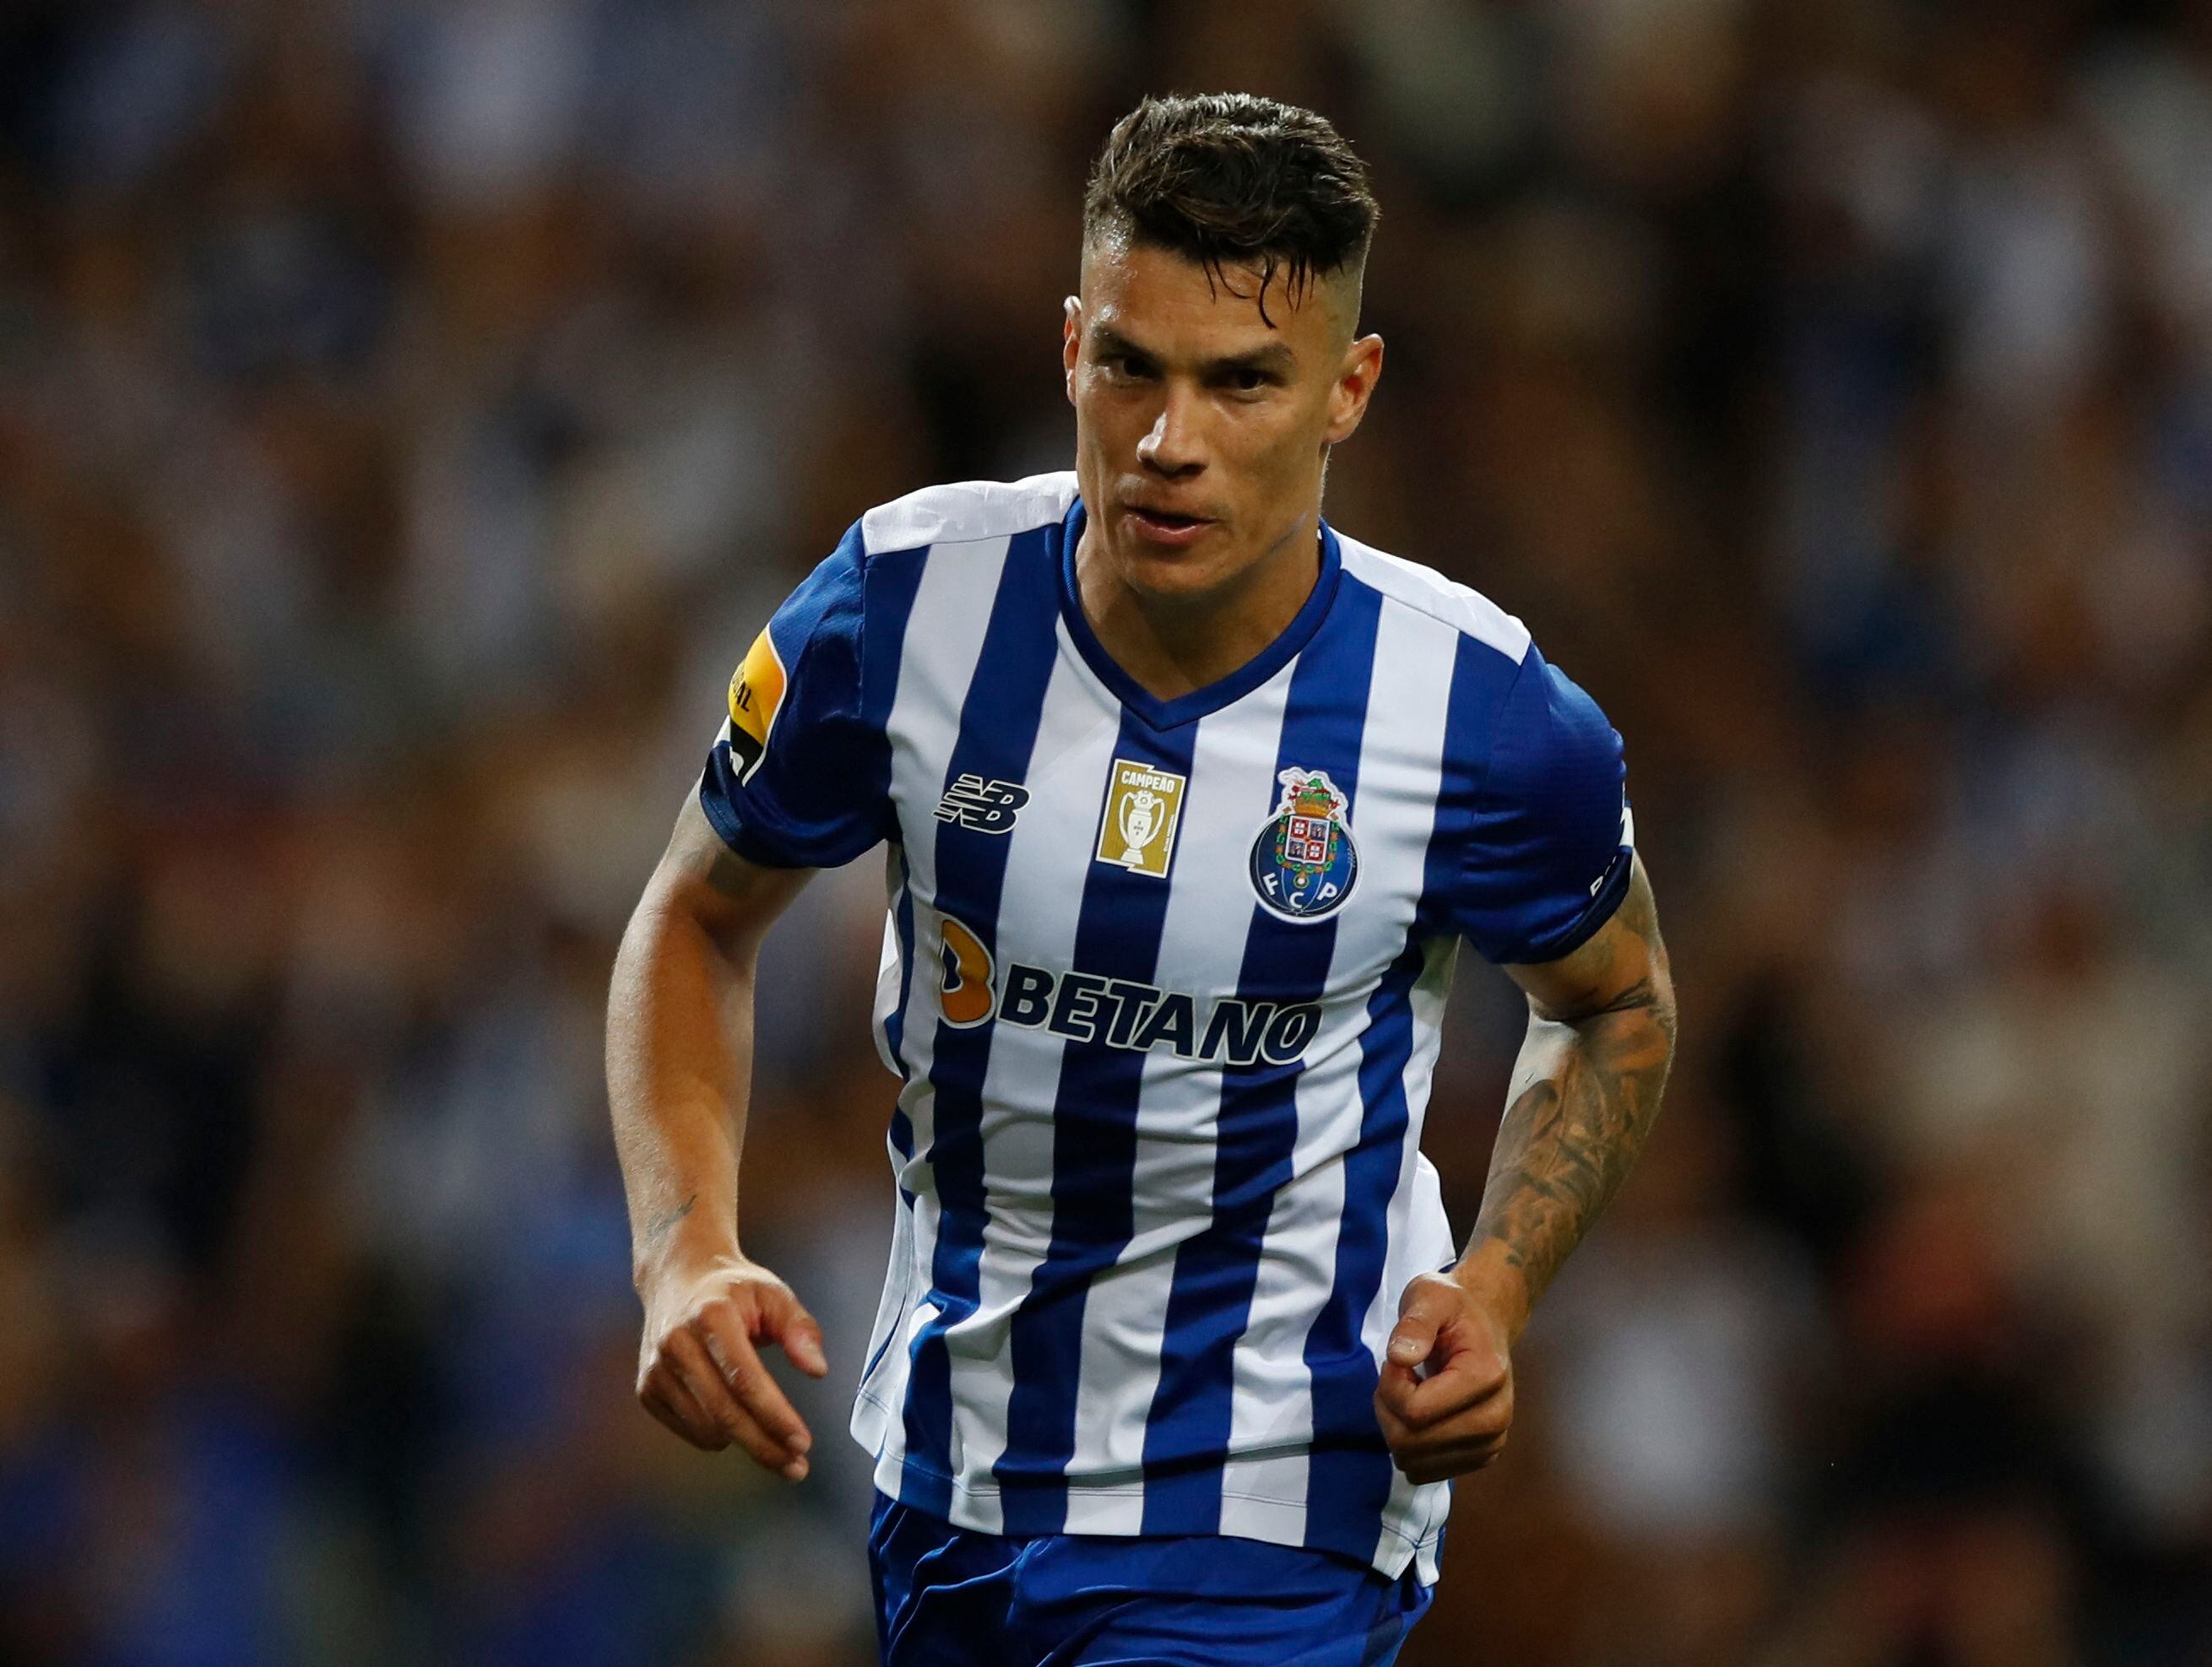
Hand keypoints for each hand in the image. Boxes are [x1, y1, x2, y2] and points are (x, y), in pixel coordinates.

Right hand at [636, 1254, 828, 1477]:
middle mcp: (676, 1344)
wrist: (678, 1278)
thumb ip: (800, 1329)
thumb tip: (817, 1370)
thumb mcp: (774, 1294)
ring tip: (775, 1439)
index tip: (803, 1442)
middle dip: (765, 1446)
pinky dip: (719, 1434)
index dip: (775, 1416)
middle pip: (725, 1413)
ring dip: (746, 1443)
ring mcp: (657, 1369)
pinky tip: (736, 1417)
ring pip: (708, 1429)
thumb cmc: (733, 1290)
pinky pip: (691, 1431)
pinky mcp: (647, 1389)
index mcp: (711, 1316)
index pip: (745, 1379)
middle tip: (797, 1467)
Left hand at [1374, 1270, 1515, 1484]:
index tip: (1397, 1359)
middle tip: (1399, 1376)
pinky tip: (1420, 1415)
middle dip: (1389, 1409)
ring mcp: (1490, 1444)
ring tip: (1411, 1392)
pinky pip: (1423, 1471)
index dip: (1390, 1386)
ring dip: (1396, 1428)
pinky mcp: (1480, 1458)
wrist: (1486, 1327)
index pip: (1415, 1412)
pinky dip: (1409, 1446)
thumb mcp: (1430, 1296)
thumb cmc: (1454, 1309)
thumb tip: (1400, 1357)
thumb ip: (1415, 1323)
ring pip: (1413, 1461)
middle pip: (1411, 1441)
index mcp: (1486, 1377)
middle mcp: (1496, 1419)